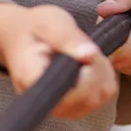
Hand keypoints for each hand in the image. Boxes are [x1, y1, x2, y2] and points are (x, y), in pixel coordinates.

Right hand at [0, 2, 116, 119]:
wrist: (25, 36)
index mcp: (32, 83)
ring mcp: (62, 107)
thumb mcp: (49, 23)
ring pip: (99, 97)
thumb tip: (89, 54)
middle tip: (86, 46)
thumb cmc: (34, 29)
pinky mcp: (75, 105)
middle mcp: (46, 103)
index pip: (67, 96)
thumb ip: (67, 38)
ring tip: (86, 52)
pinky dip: (105, 75)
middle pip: (88, 98)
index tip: (88, 52)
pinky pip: (103, 94)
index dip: (86, 77)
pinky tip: (92, 62)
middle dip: (97, 68)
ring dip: (102, 71)